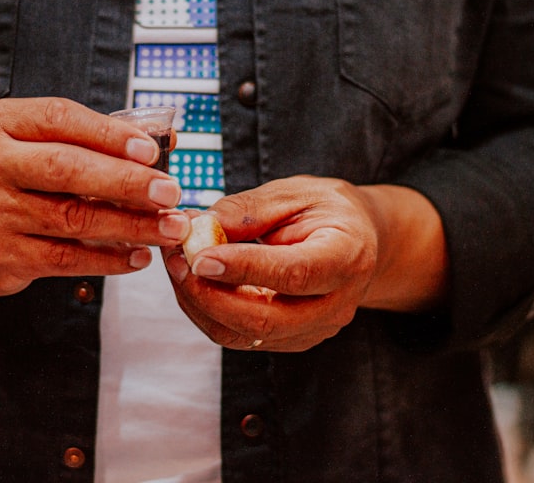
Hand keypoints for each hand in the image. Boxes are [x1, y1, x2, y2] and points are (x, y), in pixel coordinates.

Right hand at [0, 97, 190, 295]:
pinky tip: (139, 255)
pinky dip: (109, 258)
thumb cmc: (10, 177)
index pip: (59, 119)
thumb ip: (88, 138)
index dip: (109, 134)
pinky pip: (66, 258)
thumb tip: (160, 140)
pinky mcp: (0, 256)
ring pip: (73, 219)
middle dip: (126, 181)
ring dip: (131, 225)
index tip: (151, 150)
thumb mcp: (33, 143)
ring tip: (168, 227)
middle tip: (169, 192)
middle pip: (67, 170)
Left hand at [161, 176, 446, 351]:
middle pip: (265, 319)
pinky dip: (208, 312)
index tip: (199, 255)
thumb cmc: (325, 210)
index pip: (293, 274)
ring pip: (245, 336)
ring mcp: (314, 329)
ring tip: (176, 265)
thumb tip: (199, 227)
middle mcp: (336, 304)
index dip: (243, 269)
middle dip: (209, 294)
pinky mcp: (291, 339)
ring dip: (200, 305)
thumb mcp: (293, 193)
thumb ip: (248, 211)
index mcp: (346, 256)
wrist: (358, 239)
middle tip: (176, 260)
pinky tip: (192, 281)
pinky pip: (240, 337)